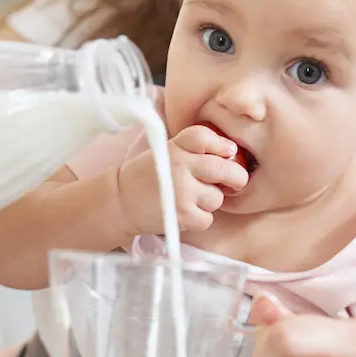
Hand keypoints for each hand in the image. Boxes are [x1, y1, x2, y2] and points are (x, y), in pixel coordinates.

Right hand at [117, 125, 248, 234]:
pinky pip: (208, 218)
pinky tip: (185, 213)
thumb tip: (232, 153)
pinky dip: (200, 219)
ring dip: (210, 201)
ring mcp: (182, 192)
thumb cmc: (148, 176)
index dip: (223, 145)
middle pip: (225, 169)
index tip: (228, 154)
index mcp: (175, 147)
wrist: (120, 202)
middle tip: (231, 183)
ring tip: (191, 199)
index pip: (206, 137)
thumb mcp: (166, 152)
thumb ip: (194, 149)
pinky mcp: (183, 215)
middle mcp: (180, 166)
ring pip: (218, 197)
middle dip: (235, 177)